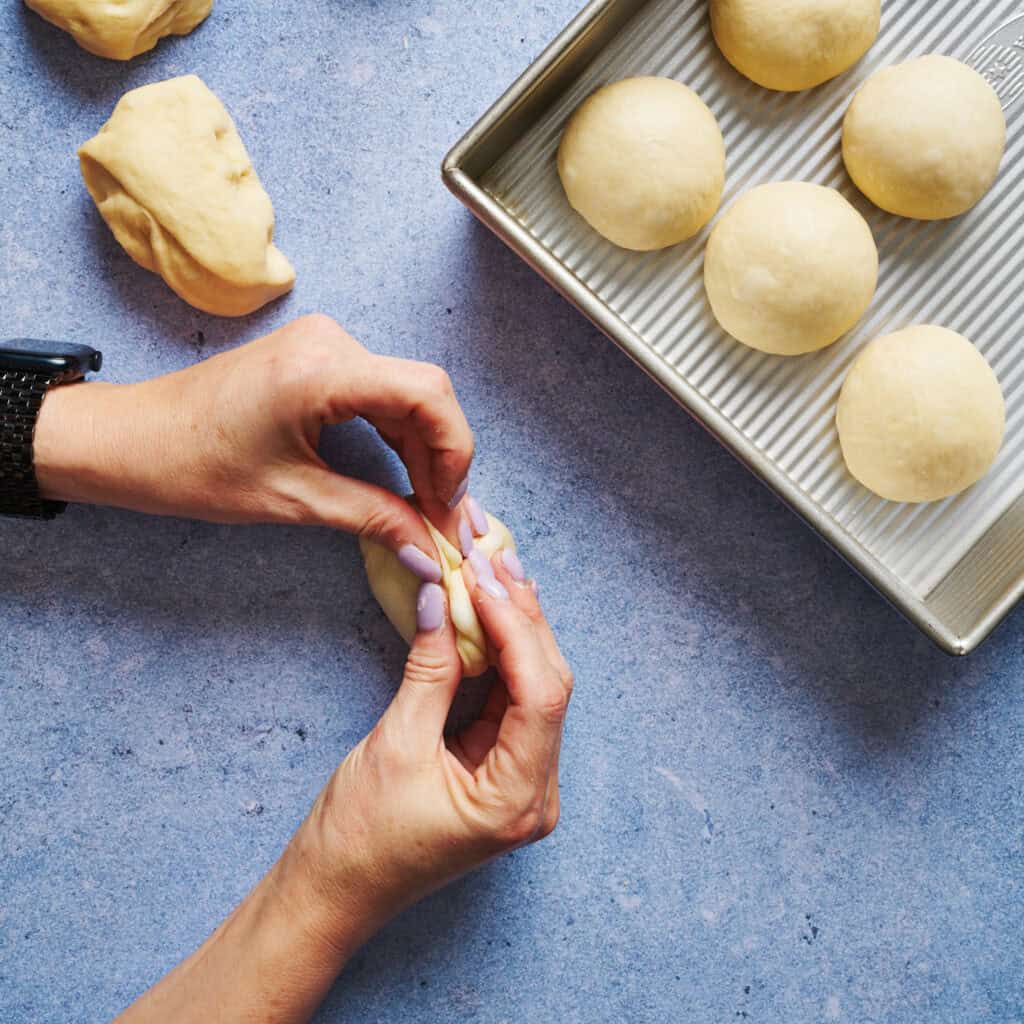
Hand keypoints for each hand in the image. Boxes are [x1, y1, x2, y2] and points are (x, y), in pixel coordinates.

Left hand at [33, 314, 473, 554]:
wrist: (130, 440)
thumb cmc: (193, 467)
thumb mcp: (293, 500)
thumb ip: (373, 519)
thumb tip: (430, 553)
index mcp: (322, 370)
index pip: (428, 395)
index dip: (455, 454)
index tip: (450, 509)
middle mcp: (331, 343)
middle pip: (425, 394)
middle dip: (444, 459)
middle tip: (443, 519)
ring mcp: (324, 345)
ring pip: (408, 393)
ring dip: (424, 450)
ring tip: (427, 506)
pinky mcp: (318, 358)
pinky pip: (380, 392)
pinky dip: (398, 435)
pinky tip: (403, 477)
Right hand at [115, 547, 571, 1023]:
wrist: (331, 894)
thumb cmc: (357, 839)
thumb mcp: (395, 745)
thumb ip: (429, 670)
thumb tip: (442, 598)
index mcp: (517, 799)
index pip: (540, 693)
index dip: (516, 626)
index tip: (484, 575)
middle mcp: (534, 792)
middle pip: (547, 684)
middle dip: (521, 617)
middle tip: (493, 556)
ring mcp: (520, 782)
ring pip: (534, 686)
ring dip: (515, 627)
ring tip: (494, 569)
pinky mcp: (499, 770)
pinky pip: (511, 700)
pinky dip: (501, 654)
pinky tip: (489, 611)